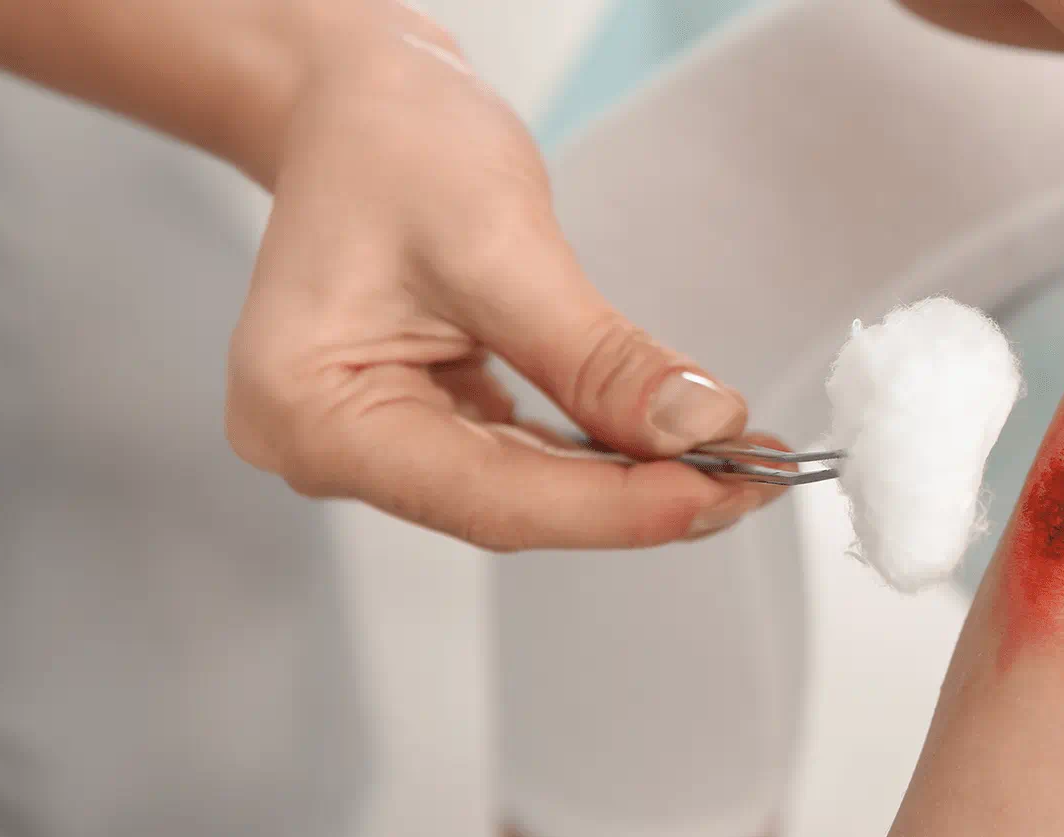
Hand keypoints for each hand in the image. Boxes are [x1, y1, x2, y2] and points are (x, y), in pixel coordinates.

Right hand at [225, 28, 782, 550]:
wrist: (359, 101)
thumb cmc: (392, 146)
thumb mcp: (501, 246)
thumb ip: (596, 356)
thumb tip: (696, 427)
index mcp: (311, 415)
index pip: (489, 498)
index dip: (613, 509)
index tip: (713, 489)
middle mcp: (329, 449)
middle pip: (512, 507)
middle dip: (638, 498)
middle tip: (752, 478)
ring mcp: (376, 442)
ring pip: (530, 491)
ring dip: (634, 482)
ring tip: (736, 463)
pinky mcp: (426, 422)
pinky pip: (527, 457)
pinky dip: (603, 452)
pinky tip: (676, 443)